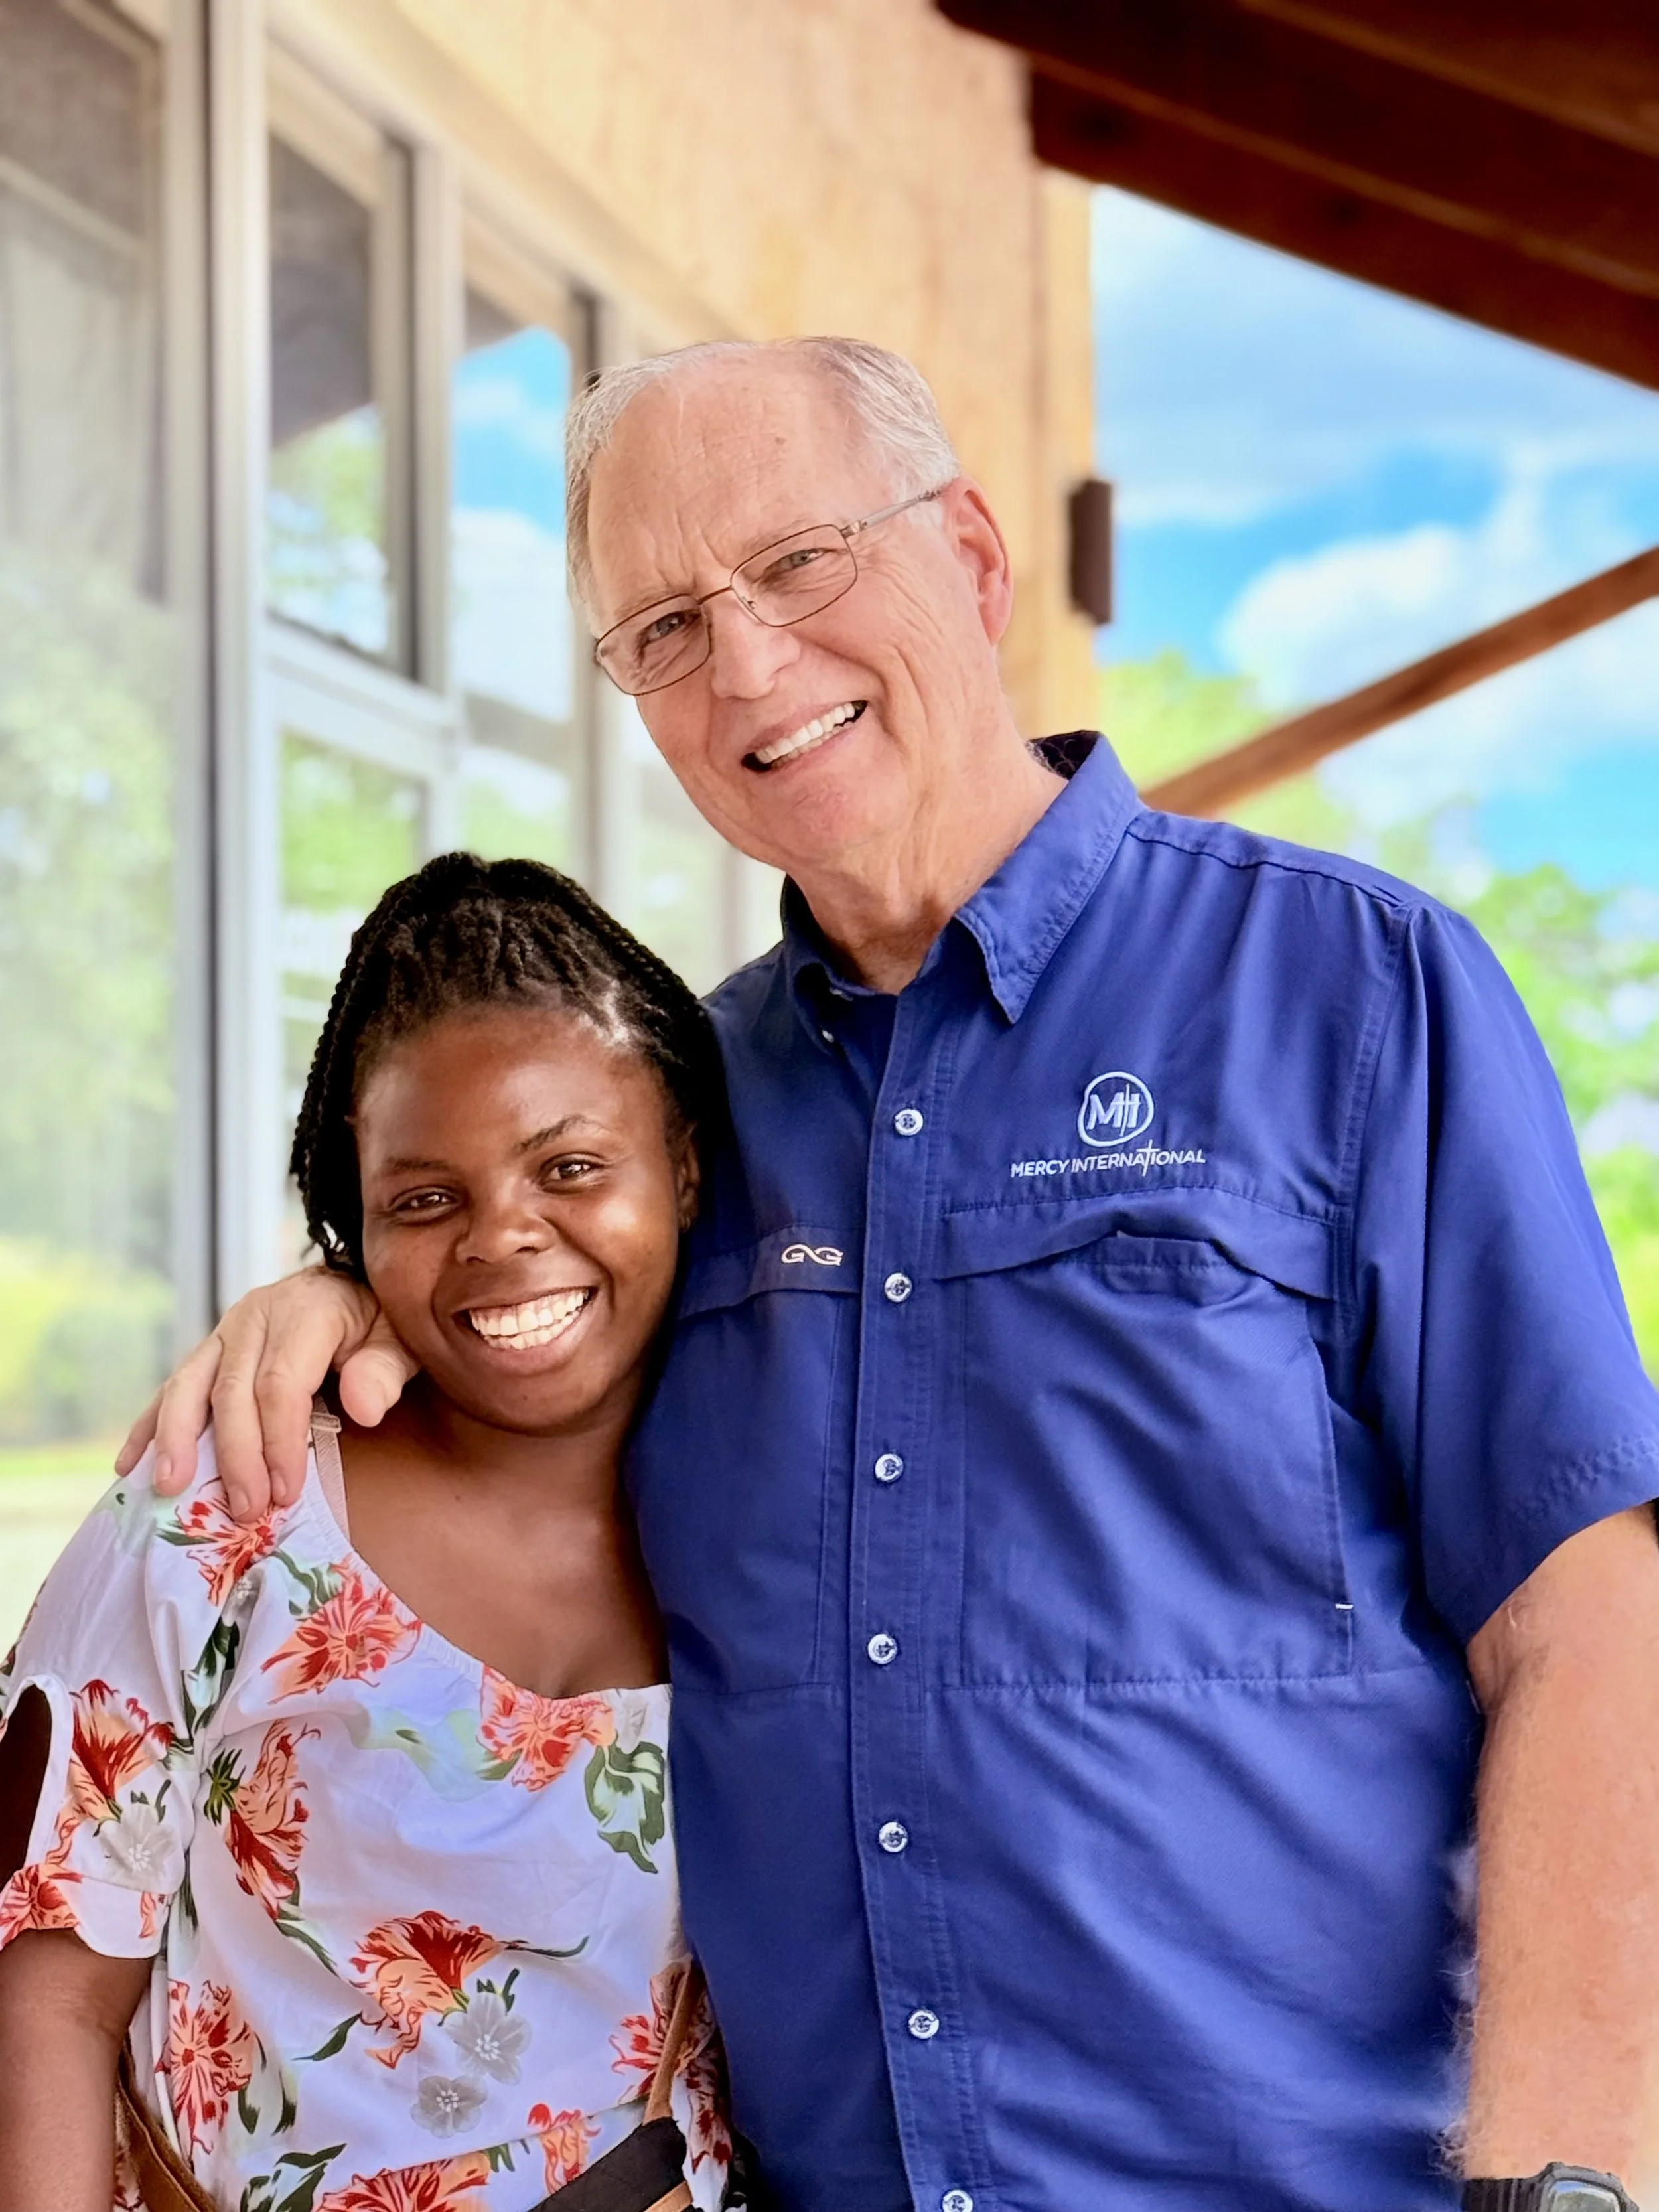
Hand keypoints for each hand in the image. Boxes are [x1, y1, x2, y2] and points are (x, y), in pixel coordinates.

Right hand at [115, 1268, 419, 1521]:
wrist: (355, 1287)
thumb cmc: (380, 1324)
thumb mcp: (400, 1340)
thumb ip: (385, 1371)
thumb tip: (365, 1408)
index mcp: (306, 1310)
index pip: (281, 1384)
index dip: (279, 1441)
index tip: (286, 1491)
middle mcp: (257, 1316)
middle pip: (231, 1391)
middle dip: (235, 1455)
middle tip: (243, 1509)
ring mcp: (226, 1332)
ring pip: (189, 1385)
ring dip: (175, 1439)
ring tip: (169, 1487)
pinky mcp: (210, 1351)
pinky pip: (173, 1388)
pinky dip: (150, 1426)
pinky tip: (130, 1464)